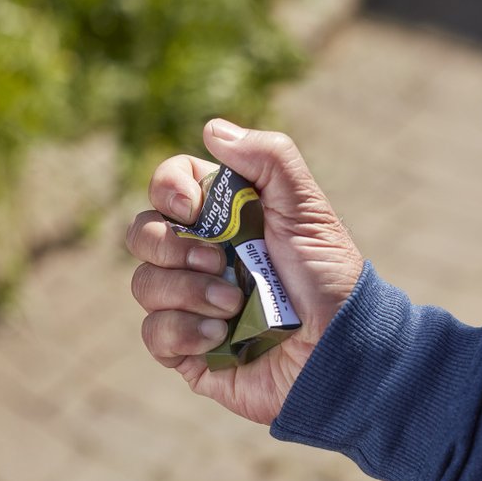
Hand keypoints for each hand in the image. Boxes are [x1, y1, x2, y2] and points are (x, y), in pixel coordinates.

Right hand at [126, 118, 363, 423]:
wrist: (340, 351)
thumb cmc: (329, 278)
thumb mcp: (307, 209)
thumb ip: (268, 158)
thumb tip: (211, 129)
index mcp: (223, 217)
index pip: (169, 186)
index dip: (169, 189)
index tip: (193, 207)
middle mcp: (199, 256)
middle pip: (141, 233)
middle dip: (172, 246)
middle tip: (218, 260)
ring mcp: (189, 304)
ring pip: (143, 283)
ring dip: (187, 292)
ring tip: (234, 305)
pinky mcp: (186, 350)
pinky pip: (154, 334)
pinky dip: (186, 331)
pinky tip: (222, 336)